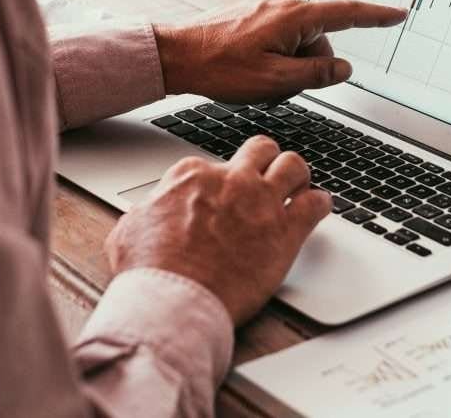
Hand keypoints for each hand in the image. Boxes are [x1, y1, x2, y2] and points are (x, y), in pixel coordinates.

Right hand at [103, 136, 330, 324]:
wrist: (173, 300)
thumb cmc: (149, 271)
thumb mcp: (129, 229)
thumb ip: (146, 213)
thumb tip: (147, 214)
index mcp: (192, 175)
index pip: (215, 163)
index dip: (221, 181)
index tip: (223, 195)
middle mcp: (231, 180)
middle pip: (260, 150)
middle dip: (265, 161)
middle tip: (267, 176)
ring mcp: (261, 201)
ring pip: (294, 165)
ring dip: (297, 175)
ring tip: (298, 186)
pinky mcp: (285, 231)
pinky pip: (316, 203)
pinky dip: (321, 204)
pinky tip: (318, 209)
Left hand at [154, 0, 406, 102]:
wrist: (177, 55)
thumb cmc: (221, 68)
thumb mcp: (275, 81)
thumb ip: (316, 75)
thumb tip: (343, 68)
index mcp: (295, 15)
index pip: (348, 13)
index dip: (377, 16)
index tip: (400, 13)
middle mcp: (285, 3)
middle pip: (320, 41)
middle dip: (307, 68)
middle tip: (275, 87)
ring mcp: (269, 7)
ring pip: (300, 44)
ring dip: (288, 67)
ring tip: (257, 81)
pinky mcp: (256, 14)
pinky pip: (282, 39)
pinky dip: (275, 59)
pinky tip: (250, 71)